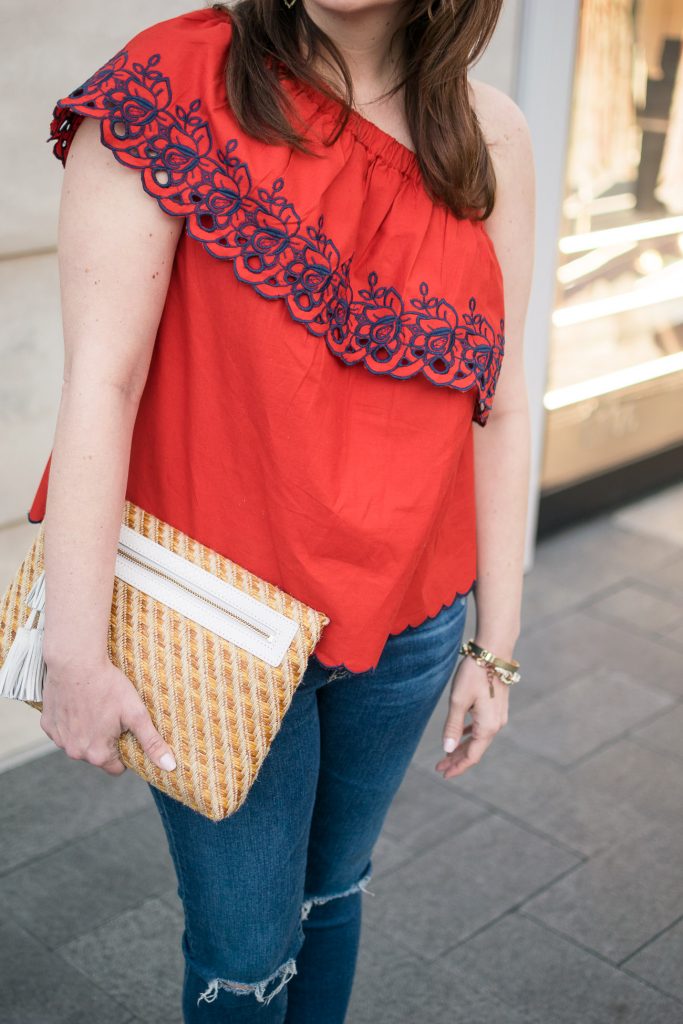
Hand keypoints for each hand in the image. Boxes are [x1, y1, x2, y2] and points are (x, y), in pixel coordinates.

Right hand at [40, 652, 176, 777]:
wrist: (75, 662)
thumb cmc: (108, 686)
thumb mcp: (136, 714)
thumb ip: (152, 743)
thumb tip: (170, 767)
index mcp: (97, 754)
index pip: (117, 768)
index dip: (125, 751)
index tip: (127, 732)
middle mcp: (74, 752)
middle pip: (97, 755)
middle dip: (106, 740)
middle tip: (112, 715)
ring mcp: (58, 739)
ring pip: (79, 743)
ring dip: (88, 732)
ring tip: (96, 707)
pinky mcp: (47, 724)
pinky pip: (64, 730)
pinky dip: (72, 722)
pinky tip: (80, 704)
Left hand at [435, 654, 508, 778]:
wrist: (494, 652)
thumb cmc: (474, 674)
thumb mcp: (458, 700)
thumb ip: (453, 725)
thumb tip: (448, 749)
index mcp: (488, 727)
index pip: (472, 756)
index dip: (457, 766)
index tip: (443, 773)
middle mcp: (496, 725)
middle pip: (475, 750)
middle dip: (457, 759)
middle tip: (439, 767)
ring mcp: (498, 717)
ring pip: (478, 739)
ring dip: (462, 747)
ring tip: (447, 755)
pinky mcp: (497, 707)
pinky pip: (482, 728)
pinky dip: (469, 735)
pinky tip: (460, 735)